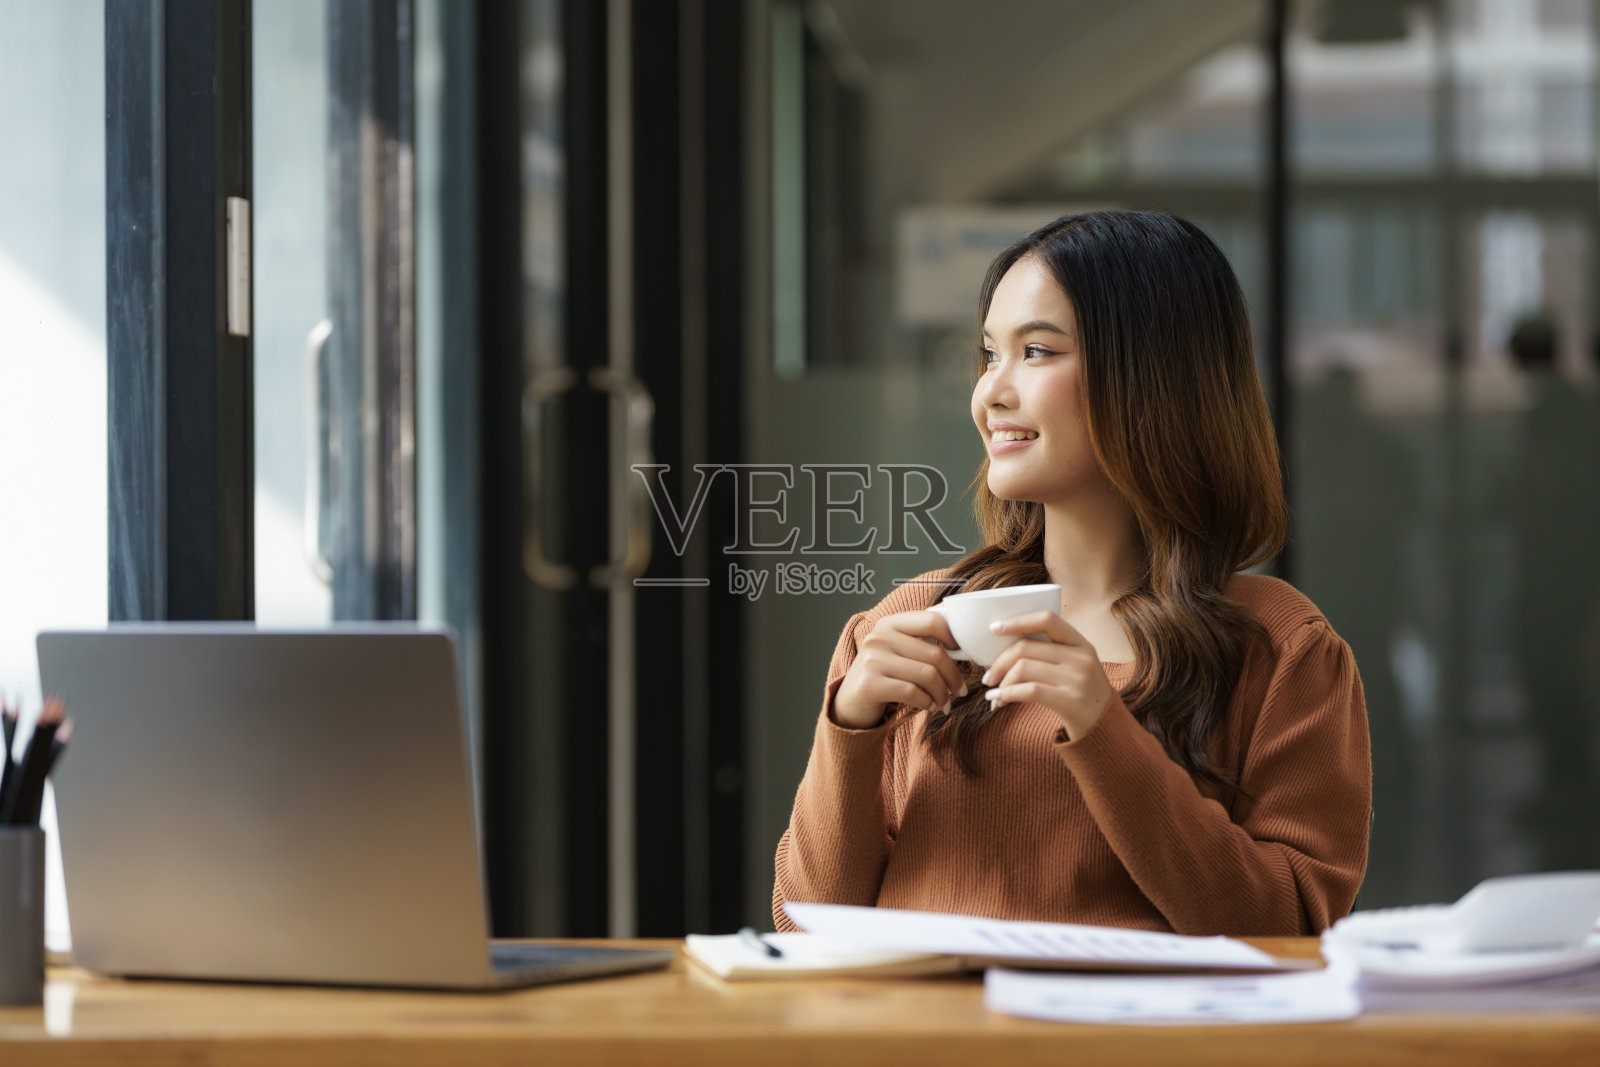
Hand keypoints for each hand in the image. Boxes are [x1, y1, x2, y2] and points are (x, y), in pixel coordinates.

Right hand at [833, 611, 969, 728]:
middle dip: (953, 676)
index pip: (932, 621)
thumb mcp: (899, 651)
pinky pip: (913, 693)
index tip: (961, 654)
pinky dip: (928, 703)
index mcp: (890, 623)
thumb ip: (923, 641)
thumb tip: (963, 641)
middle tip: (959, 690)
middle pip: (934, 654)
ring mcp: (872, 660)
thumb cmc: (884, 674)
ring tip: (945, 702)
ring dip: (942, 693)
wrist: (851, 701)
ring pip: (927, 675)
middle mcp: (879, 637)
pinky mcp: (870, 684)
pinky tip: (929, 706)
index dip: (954, 638)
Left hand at [980, 611, 1114, 738]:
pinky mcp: (1071, 700)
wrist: (1105, 727)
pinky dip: (1008, 694)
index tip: (994, 628)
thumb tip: (1003, 646)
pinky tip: (999, 701)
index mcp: (1081, 643)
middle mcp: (1082, 657)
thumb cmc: (1080, 694)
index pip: (1048, 619)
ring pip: (1024, 668)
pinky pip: (1029, 691)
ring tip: (994, 694)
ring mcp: (1078, 679)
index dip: (1018, 621)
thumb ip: (1051, 651)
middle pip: (1026, 647)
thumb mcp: (1076, 665)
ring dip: (1002, 683)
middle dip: (999, 662)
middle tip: (988, 677)